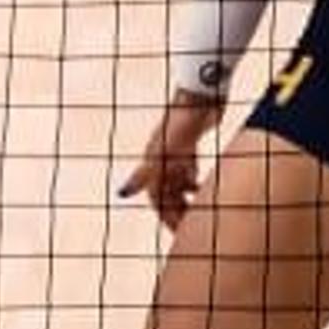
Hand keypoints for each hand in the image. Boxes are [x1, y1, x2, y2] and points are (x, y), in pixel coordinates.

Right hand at [114, 90, 225, 230]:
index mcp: (153, 162)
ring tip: (201, 211)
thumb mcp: (166, 150)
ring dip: (186, 199)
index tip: (181, 232)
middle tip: (194, 226)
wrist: (200, 96)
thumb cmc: (181, 122)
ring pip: (178, 183)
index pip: (156, 197)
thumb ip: (146, 172)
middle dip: (178, 211)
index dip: (166, 216)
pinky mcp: (188, 146)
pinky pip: (188, 171)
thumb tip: (121, 193)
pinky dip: (194, 183)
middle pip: (167, 193)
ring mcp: (175, 152)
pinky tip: (206, 188)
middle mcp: (161, 159)